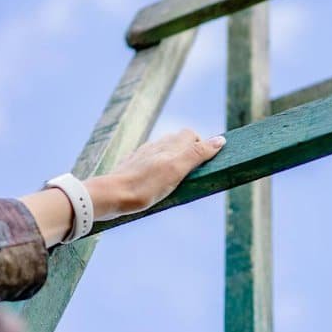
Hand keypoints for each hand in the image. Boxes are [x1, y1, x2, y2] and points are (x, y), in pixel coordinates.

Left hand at [88, 128, 224, 220]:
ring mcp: (141, 156)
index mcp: (168, 146)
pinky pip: (147, 162)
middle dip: (187, 151)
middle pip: (177, 141)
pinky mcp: (130, 167)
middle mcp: (155, 147)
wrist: (110, 196)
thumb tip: (221, 140)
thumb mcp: (176, 170)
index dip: (200, 146)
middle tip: (193, 172)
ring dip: (171, 159)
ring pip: (161, 150)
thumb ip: (197, 154)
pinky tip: (154, 181)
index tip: (206, 163)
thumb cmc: (144, 186)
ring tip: (175, 178)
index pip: (190, 135)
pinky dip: (156, 167)